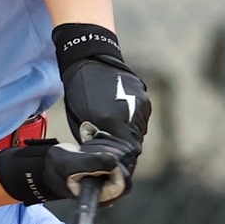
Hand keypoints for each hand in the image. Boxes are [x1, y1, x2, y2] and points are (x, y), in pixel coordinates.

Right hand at [0, 135, 139, 206]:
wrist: (53, 163)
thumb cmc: (58, 167)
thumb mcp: (69, 163)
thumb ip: (91, 162)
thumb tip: (115, 161)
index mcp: (104, 196)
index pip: (125, 181)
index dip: (115, 165)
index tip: (99, 157)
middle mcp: (114, 188)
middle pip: (127, 162)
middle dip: (106, 150)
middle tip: (85, 151)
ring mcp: (116, 174)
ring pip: (125, 151)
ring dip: (105, 144)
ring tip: (85, 149)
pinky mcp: (116, 162)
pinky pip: (122, 145)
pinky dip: (107, 139)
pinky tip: (93, 142)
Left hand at [54, 24, 150, 148]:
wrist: (90, 60)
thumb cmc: (79, 93)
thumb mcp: (82, 122)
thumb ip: (97, 141)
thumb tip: (106, 158)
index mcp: (111, 121)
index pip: (127, 152)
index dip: (122, 160)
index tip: (115, 162)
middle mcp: (130, 113)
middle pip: (135, 143)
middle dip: (125, 148)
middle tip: (114, 148)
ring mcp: (141, 105)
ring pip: (139, 132)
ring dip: (130, 135)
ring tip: (116, 131)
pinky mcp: (145, 98)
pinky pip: (142, 119)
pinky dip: (133, 123)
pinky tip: (121, 117)